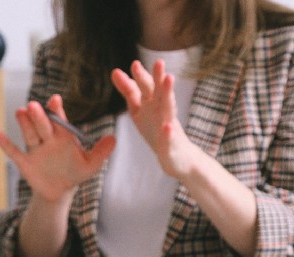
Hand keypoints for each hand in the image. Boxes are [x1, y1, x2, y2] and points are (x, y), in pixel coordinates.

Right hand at [0, 94, 115, 202]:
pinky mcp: (25, 161)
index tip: (55, 100)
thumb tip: (114, 139)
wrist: (60, 190)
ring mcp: (35, 149)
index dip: (56, 110)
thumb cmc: (75, 173)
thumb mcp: (91, 164)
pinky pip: (13, 151)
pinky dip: (3, 142)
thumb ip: (101, 152)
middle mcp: (47, 139)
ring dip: (24, 124)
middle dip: (39, 116)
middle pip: (42, 125)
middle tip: (34, 106)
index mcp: (63, 136)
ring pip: (29, 134)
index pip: (59, 120)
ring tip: (20, 112)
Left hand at [111, 60, 196, 178]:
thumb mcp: (140, 109)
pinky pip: (169, 138)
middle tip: (158, 62)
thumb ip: (130, 91)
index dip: (137, 78)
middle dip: (157, 77)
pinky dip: (168, 133)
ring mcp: (168, 126)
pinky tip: (167, 128)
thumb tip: (116, 72)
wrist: (177, 156)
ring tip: (169, 79)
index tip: (129, 66)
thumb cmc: (157, 129)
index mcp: (151, 104)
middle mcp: (161, 110)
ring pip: (169, 108)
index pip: (143, 88)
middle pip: (158, 92)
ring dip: (169, 94)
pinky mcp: (171, 144)